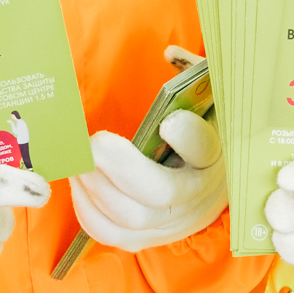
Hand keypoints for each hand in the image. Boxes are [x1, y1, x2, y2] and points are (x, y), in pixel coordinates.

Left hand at [69, 49, 226, 250]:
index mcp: (216, 152)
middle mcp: (199, 193)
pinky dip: (88, 211)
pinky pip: (112, 235)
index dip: (187, 137)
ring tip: (78, 163)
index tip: (167, 121)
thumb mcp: (209, 101)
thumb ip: (193, 73)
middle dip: (118, 168)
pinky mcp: (151, 239)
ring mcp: (175, 222)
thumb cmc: (203, 131)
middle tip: (92, 144)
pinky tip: (79, 184)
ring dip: (95, 188)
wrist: (215, 185)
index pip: (206, 148)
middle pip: (159, 192)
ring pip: (130, 217)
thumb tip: (168, 53)